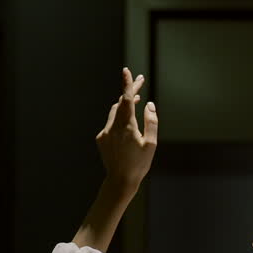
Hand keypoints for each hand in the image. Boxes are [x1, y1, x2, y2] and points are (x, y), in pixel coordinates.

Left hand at [96, 67, 157, 190]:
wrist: (120, 181)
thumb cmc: (139, 164)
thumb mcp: (151, 144)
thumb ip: (151, 122)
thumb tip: (149, 105)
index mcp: (126, 127)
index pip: (126, 100)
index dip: (127, 84)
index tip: (127, 71)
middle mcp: (113, 127)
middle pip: (121, 102)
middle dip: (131, 91)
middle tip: (141, 81)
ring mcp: (105, 132)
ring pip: (115, 112)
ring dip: (125, 105)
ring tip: (137, 99)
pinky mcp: (101, 138)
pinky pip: (111, 123)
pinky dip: (119, 118)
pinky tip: (128, 124)